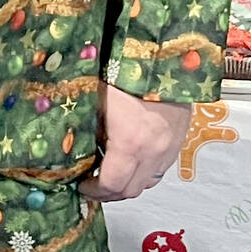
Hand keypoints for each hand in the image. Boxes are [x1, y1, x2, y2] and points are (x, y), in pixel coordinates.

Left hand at [80, 86, 192, 200]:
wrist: (163, 58)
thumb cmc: (123, 76)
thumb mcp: (96, 105)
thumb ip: (87, 132)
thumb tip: (70, 152)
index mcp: (130, 143)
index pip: (112, 185)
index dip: (93, 191)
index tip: (81, 186)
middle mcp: (154, 151)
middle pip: (132, 190)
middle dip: (110, 193)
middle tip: (93, 185)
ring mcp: (170, 148)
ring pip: (149, 181)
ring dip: (129, 183)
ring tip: (111, 175)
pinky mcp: (179, 140)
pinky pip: (161, 167)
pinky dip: (145, 171)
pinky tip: (131, 160)